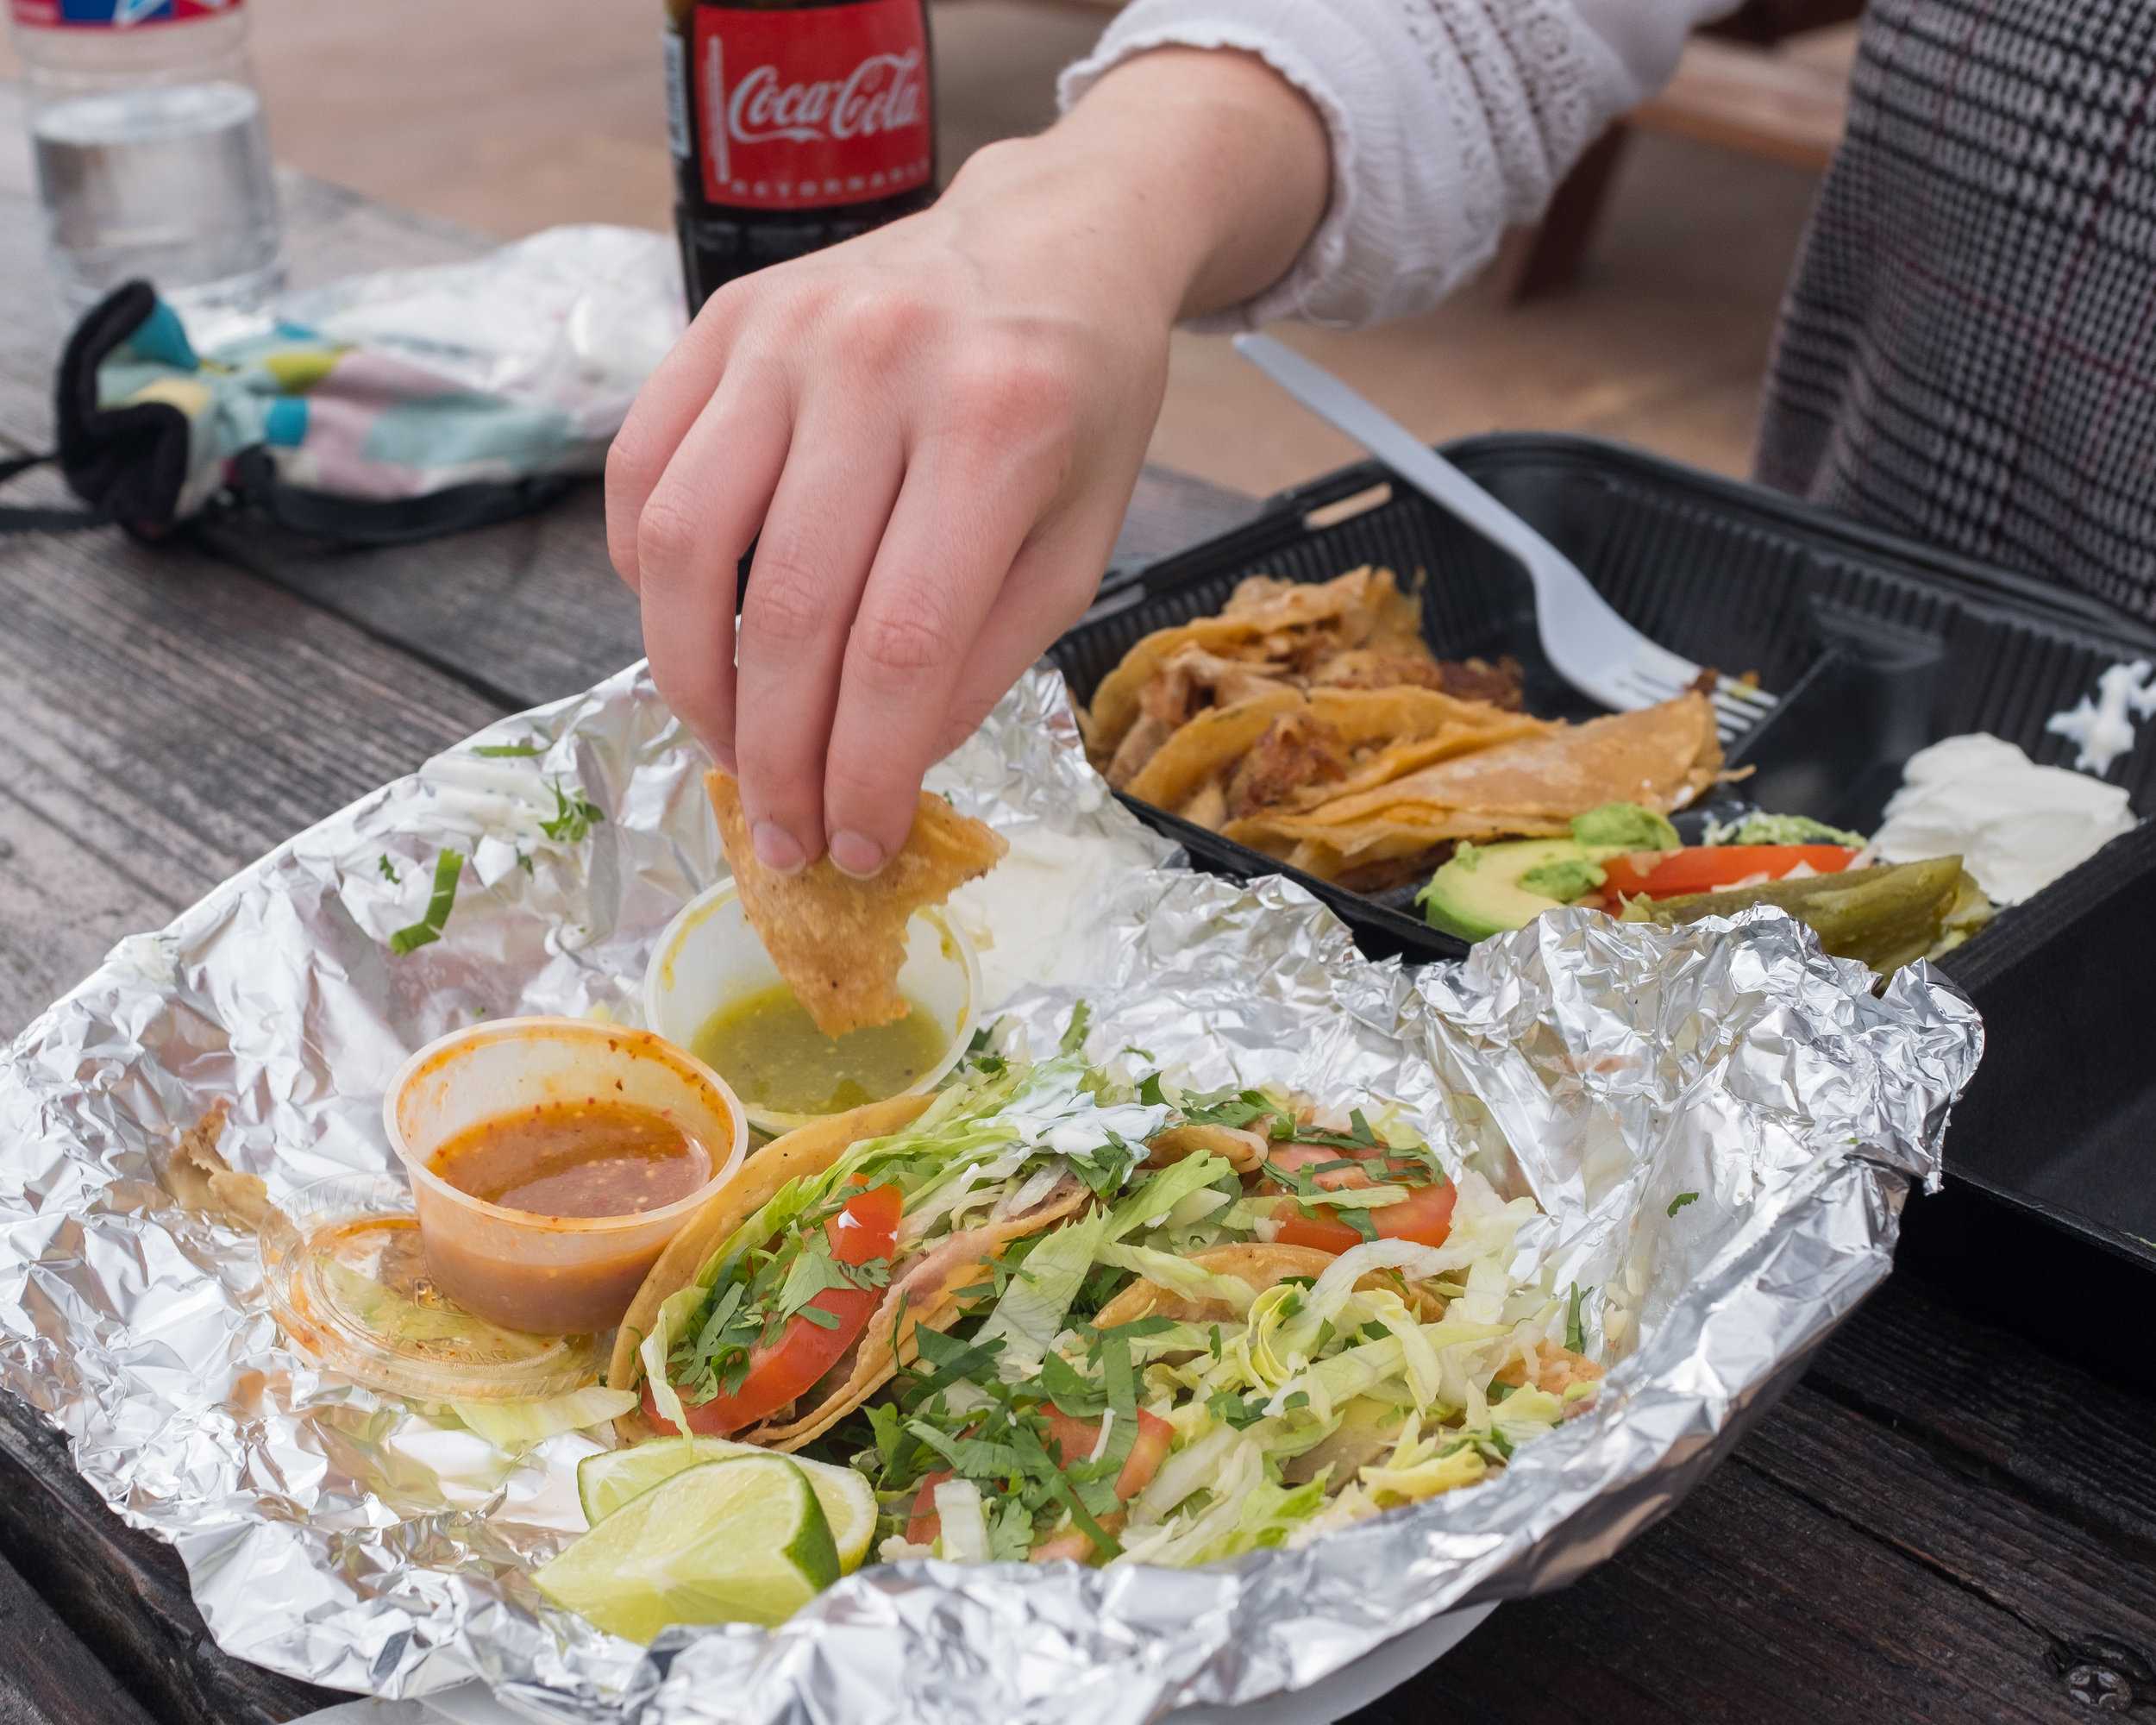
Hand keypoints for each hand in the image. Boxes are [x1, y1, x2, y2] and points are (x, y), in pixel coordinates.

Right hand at [607, 50, 1328, 876]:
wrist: (1052, 237)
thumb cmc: (1079, 405)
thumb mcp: (1079, 541)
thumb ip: (983, 659)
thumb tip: (878, 769)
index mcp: (997, 426)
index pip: (901, 647)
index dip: (866, 773)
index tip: (857, 850)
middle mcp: (878, 365)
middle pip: (787, 613)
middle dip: (777, 760)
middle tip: (786, 837)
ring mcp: (784, 333)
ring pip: (682, 546)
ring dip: (692, 682)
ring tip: (731, 749)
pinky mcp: (721, 323)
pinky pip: (642, 471)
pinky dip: (644, 576)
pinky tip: (692, 631)